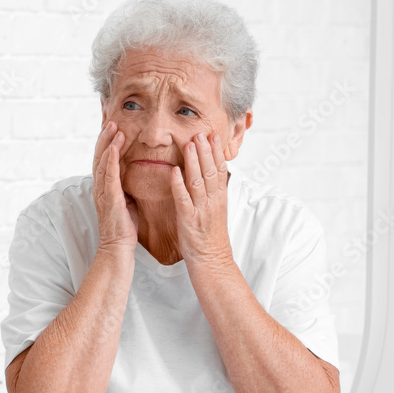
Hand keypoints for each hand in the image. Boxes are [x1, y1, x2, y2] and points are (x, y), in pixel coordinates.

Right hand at [92, 121, 137, 252]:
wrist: (118, 247)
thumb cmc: (124, 226)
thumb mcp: (126, 199)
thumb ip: (125, 185)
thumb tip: (131, 173)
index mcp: (104, 186)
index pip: (103, 159)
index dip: (106, 142)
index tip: (111, 126)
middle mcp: (100, 187)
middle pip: (99, 156)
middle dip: (104, 137)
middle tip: (111, 119)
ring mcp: (102, 192)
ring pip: (102, 162)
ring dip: (107, 143)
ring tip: (114, 127)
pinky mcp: (109, 199)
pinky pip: (109, 176)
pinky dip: (110, 160)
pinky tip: (113, 147)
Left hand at [170, 132, 233, 267]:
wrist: (212, 260)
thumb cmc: (209, 237)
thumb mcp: (215, 211)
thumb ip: (213, 193)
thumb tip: (213, 176)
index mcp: (219, 198)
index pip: (219, 169)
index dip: (216, 151)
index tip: (212, 134)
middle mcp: (213, 201)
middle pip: (211, 171)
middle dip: (206, 150)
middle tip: (201, 132)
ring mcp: (202, 209)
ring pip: (199, 181)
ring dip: (194, 161)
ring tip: (190, 144)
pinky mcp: (189, 220)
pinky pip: (184, 199)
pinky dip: (179, 185)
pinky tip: (174, 171)